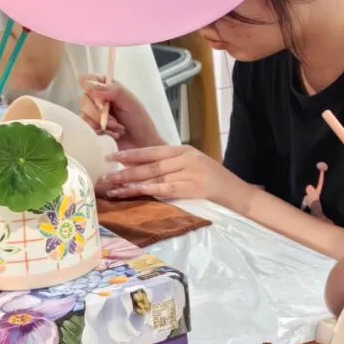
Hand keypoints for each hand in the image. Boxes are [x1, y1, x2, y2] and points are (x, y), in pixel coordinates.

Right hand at [79, 74, 164, 151]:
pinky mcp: (92, 129)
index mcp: (108, 89)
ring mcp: (94, 115)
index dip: (90, 86)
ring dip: (101, 124)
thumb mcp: (132, 103)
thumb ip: (115, 92)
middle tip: (115, 121)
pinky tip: (112, 135)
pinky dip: (99, 132)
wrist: (142, 144)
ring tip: (117, 129)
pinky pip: (86, 128)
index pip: (89, 80)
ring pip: (84, 115)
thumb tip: (93, 86)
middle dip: (98, 112)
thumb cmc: (140, 122)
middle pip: (84, 99)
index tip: (98, 96)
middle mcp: (98, 100)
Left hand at [97, 144, 248, 205]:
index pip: (152, 150)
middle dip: (125, 170)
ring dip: (132, 182)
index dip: (130, 154)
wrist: (237, 193)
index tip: (110, 156)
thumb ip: (171, 166)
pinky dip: (149, 190)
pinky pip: (166, 189)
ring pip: (155, 176)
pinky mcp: (194, 187)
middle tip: (105, 175)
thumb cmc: (213, 181)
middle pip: (150, 164)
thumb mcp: (192, 167)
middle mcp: (186, 158)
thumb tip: (142, 169)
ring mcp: (191, 172)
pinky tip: (135, 192)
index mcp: (184, 150)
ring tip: (114, 187)